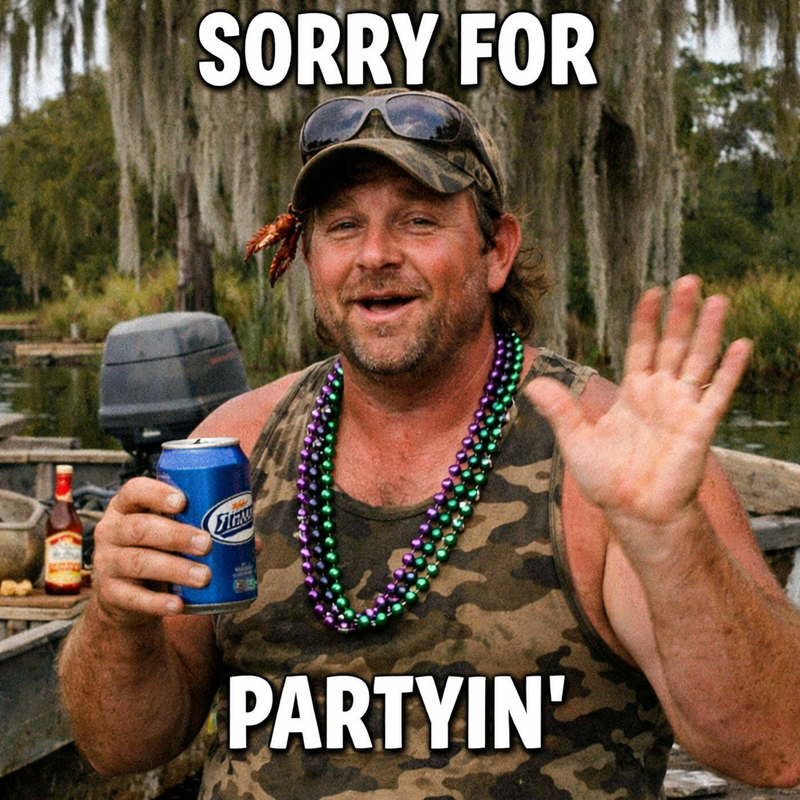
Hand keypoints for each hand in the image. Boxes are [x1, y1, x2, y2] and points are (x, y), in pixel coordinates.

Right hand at [91, 477, 211, 625]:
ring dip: (175, 568)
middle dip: (176, 535)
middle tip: (207, 543)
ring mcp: (107, 563)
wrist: (127, 595)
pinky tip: (179, 605)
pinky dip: (158, 603)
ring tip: (204, 575)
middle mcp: (111, 531)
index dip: (157, 493)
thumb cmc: (158, 550)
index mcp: (127, 506)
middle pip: (140, 528)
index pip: (135, 490)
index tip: (184, 500)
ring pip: (139, 562)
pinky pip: (133, 598)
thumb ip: (207, 529)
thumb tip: (253, 542)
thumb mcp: (173, 534)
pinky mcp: (110, 594)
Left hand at [526, 275, 750, 530]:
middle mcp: (660, 394)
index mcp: (633, 392)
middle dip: (681, 314)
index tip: (653, 291)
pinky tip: (740, 344)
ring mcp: (682, 408)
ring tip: (718, 299)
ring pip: (698, 360)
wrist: (633, 512)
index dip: (647, 320)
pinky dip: (729, 370)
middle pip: (673, 344)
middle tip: (689, 280)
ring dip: (708, 331)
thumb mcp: (575, 440)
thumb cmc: (606, 479)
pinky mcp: (700, 427)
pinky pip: (717, 393)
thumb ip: (559, 409)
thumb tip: (531, 382)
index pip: (641, 346)